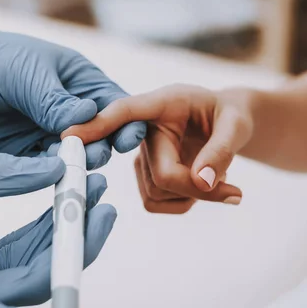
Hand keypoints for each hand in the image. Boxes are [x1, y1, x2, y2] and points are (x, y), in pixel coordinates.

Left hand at [0, 5, 145, 168]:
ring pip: (74, 156)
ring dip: (77, 164)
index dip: (124, 121)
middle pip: (100, 134)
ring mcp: (45, 132)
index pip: (114, 102)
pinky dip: (52, 176)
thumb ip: (53, 99)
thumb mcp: (21, 72)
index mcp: (76, 79)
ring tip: (73, 169)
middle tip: (92, 155)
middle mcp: (67, 108)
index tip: (126, 138)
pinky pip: (45, 170)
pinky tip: (52, 180)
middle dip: (101, 146)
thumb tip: (90, 117)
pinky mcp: (23, 153)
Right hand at [0, 146, 115, 307]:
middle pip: (31, 287)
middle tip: (104, 208)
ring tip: (93, 194)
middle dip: (73, 250)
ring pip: (31, 268)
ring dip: (64, 236)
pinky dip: (44, 230)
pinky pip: (19, 253)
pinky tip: (65, 200)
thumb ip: (3, 175)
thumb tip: (58, 172)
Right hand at [64, 84, 251, 213]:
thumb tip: (202, 182)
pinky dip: (184, 203)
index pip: (125, 113)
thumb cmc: (230, 116)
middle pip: (162, 175)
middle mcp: (144, 130)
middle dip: (200, 189)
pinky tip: (198, 184)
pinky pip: (157, 203)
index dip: (98, 125)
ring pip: (159, 193)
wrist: (226, 125)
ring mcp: (141, 156)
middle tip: (236, 194)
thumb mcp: (237, 124)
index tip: (69, 135)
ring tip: (219, 178)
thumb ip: (222, 149)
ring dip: (196, 196)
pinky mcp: (145, 178)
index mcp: (161, 104)